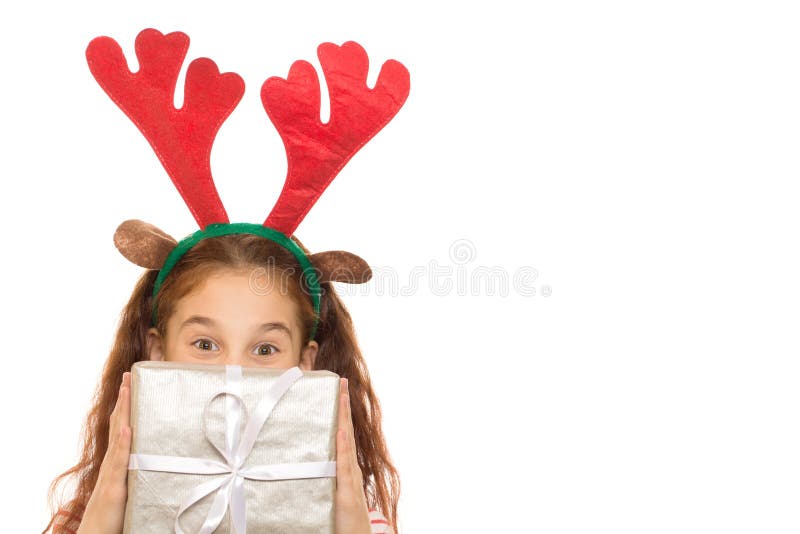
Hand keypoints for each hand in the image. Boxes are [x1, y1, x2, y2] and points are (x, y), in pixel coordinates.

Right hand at [77, 372, 131, 533]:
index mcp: (119, 461)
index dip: (127, 406)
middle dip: (125, 399)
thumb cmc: (116, 514)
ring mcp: (112, 473)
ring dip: (124, 413)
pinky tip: (128, 428)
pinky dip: (123, 444)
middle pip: (119, 424)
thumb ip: (140, 469)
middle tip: (130, 375)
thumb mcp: (131, 485)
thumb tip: (157, 455)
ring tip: (128, 390)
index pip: (123, 427)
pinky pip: (119, 463)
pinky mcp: (114, 487)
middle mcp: (113, 462)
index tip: (132, 384)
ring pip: (119, 437)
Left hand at [335, 378, 371, 533]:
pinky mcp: (347, 489)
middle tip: (340, 381)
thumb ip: (324, 475)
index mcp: (344, 466)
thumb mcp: (331, 491)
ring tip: (341, 396)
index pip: (342, 431)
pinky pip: (344, 465)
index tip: (337, 389)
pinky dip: (343, 447)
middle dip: (343, 405)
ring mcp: (350, 476)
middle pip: (346, 429)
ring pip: (346, 441)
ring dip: (343, 418)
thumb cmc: (341, 518)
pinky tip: (341, 431)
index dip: (340, 410)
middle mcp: (349, 466)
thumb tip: (309, 459)